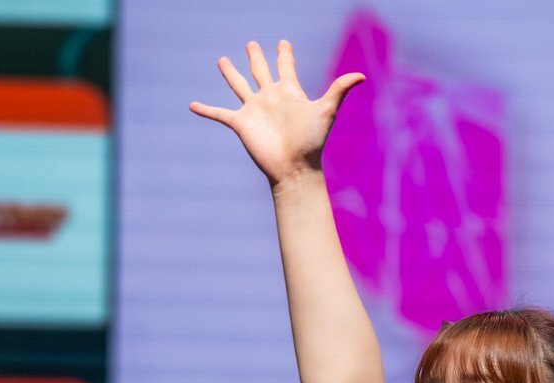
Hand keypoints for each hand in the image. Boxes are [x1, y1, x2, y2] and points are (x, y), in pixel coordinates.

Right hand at [189, 39, 364, 187]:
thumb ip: (340, 90)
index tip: (284, 43)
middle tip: (251, 44)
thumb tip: (362, 75)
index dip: (285, 54)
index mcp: (288, 91)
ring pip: (238, 85)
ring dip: (230, 73)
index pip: (286, 66)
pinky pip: (219, 114)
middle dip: (256, 56)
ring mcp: (254, 110)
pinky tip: (191, 105)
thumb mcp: (326, 110)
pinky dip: (205, 110)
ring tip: (221, 60)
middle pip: (260, 70)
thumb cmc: (312, 141)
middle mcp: (269, 97)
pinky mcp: (240, 124)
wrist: (295, 168)